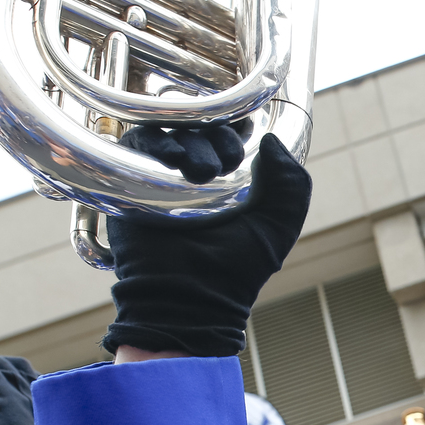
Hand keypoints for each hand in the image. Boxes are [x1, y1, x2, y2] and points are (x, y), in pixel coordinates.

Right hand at [104, 133, 312, 357]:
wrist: (190, 296)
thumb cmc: (237, 269)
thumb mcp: (279, 226)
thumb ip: (291, 184)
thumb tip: (271, 139)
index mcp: (233, 181)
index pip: (234, 134)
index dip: (239, 130)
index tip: (244, 146)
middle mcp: (198, 174)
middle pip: (204, 128)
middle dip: (218, 138)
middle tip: (223, 166)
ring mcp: (164, 177)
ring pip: (174, 132)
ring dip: (192, 141)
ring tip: (201, 173)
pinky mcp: (132, 182)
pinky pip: (138, 145)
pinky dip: (156, 143)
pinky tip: (172, 158)